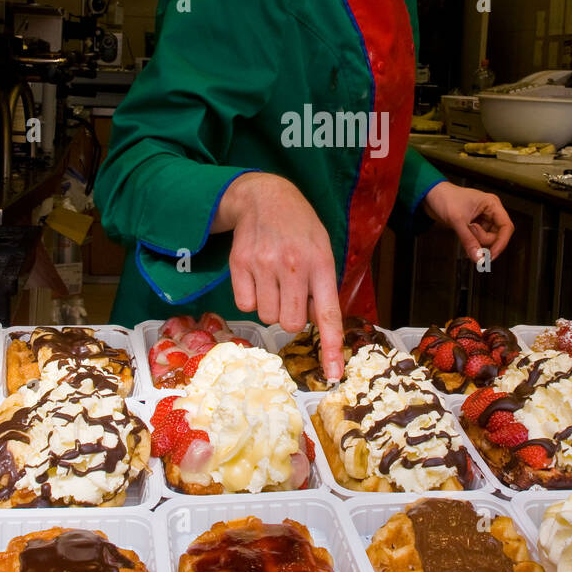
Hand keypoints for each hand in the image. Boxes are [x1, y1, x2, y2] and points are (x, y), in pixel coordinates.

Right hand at [213, 172, 345, 380]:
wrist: (265, 197)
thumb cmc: (300, 229)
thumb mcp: (323, 250)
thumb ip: (322, 287)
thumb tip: (315, 324)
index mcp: (321, 263)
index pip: (328, 314)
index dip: (330, 347)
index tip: (332, 374)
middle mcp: (293, 265)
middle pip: (291, 323)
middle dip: (291, 317)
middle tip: (291, 294)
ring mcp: (264, 264)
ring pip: (267, 317)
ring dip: (271, 307)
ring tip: (274, 280)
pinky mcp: (239, 264)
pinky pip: (244, 305)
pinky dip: (251, 299)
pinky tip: (257, 278)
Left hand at [422, 181, 514, 266]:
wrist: (431, 196)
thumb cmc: (445, 198)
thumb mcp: (458, 220)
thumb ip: (469, 241)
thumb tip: (478, 258)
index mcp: (492, 204)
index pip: (506, 227)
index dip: (502, 242)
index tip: (492, 255)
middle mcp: (490, 212)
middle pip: (497, 235)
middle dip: (483, 240)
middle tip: (469, 232)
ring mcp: (483, 219)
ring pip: (488, 239)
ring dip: (476, 241)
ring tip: (463, 229)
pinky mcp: (475, 226)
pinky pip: (479, 240)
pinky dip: (472, 242)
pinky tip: (464, 236)